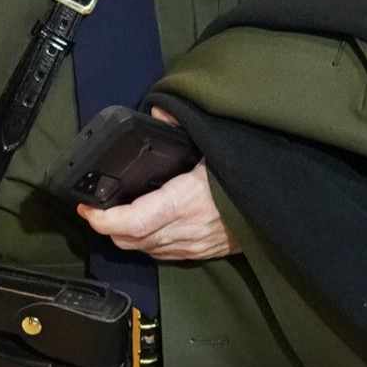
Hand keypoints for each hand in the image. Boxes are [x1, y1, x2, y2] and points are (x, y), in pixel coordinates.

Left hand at [75, 108, 240, 260]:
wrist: (280, 202)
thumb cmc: (247, 171)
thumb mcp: (217, 141)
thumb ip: (184, 125)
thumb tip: (158, 112)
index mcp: (186, 201)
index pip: (133, 221)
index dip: (103, 218)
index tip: (85, 207)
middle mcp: (186, 230)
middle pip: (131, 240)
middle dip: (107, 227)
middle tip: (93, 209)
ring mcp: (193, 246)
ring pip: (144, 250)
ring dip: (124, 237)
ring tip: (113, 217)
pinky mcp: (201, 253)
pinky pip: (162, 254)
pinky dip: (145, 243)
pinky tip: (143, 227)